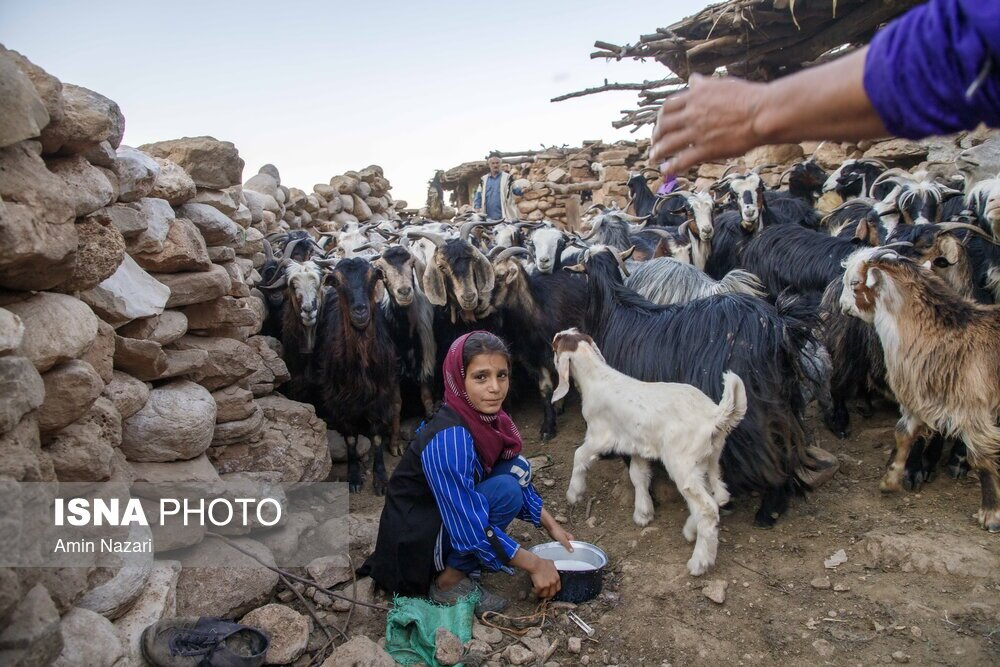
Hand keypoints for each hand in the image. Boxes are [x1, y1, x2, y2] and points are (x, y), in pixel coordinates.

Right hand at [528, 558, 561, 598]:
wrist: (535, 564)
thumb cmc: (541, 562)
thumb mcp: (551, 564)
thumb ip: (553, 568)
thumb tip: (551, 568)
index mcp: (557, 578)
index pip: (558, 588)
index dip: (553, 590)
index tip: (550, 590)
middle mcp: (553, 583)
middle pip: (552, 593)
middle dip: (548, 595)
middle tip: (543, 594)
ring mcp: (547, 585)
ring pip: (545, 595)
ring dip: (541, 594)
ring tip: (537, 592)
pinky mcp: (540, 587)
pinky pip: (537, 592)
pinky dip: (535, 591)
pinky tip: (533, 589)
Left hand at [547, 523, 574, 553]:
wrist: (550, 527)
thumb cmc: (557, 531)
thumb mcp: (562, 539)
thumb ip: (567, 545)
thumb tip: (572, 551)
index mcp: (571, 538)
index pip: (574, 546)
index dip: (572, 551)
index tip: (571, 556)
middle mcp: (568, 539)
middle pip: (569, 547)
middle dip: (568, 551)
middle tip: (566, 557)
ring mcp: (564, 540)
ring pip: (564, 546)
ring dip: (563, 550)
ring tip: (562, 555)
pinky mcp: (559, 540)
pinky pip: (561, 546)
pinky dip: (560, 548)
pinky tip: (559, 552)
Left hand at [649, 73, 766, 175]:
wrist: (763, 112)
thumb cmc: (748, 97)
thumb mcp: (722, 83)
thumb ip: (704, 84)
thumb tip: (693, 79)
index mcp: (696, 96)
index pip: (669, 106)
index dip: (661, 116)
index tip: (660, 123)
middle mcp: (692, 113)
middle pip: (664, 125)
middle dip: (656, 135)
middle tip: (654, 141)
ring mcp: (698, 132)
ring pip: (669, 143)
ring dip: (658, 152)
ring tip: (653, 158)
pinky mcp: (706, 149)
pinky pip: (683, 160)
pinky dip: (671, 167)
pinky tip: (666, 171)